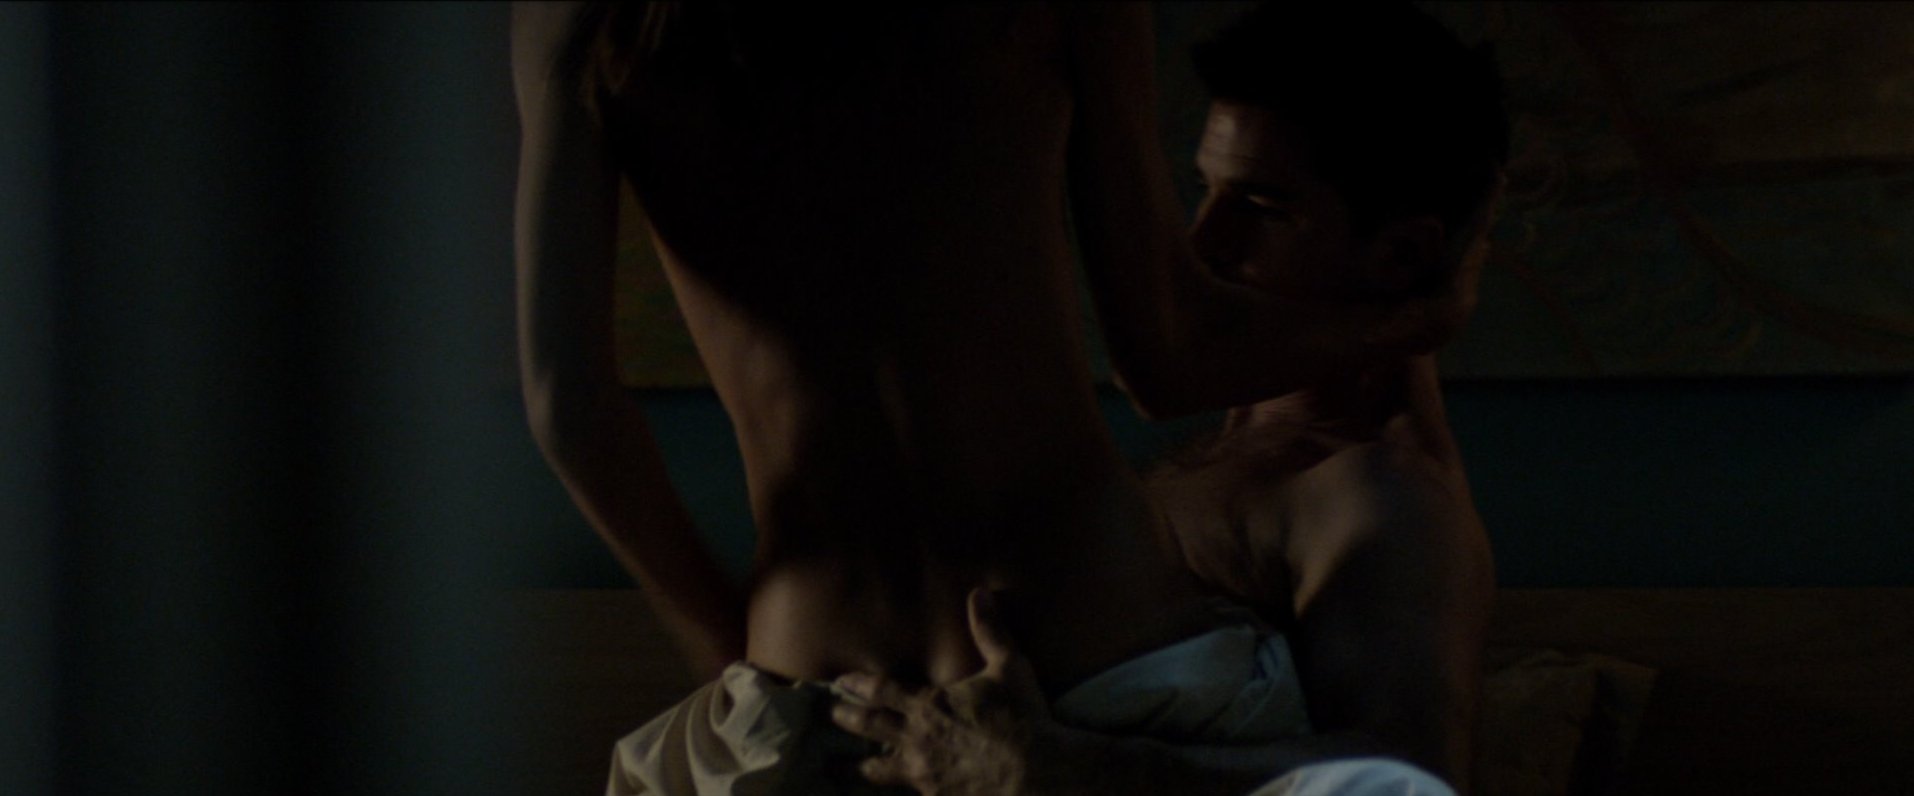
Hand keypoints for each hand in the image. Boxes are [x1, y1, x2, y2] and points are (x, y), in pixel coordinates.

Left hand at [829, 588, 1060, 795]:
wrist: (1038, 773)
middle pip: (869, 726)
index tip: (838, 682)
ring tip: (830, 767)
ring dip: (851, 766)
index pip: (881, 691)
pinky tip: (875, 794)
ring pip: (876, 769)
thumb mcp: (1009, 667)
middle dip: (844, 718)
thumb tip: (979, 592)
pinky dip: (884, 791)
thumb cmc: (1024, 717)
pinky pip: (901, 793)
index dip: (857, 685)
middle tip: (825, 715)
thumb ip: (990, 630)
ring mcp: (923, 772)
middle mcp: (918, 738)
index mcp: (930, 704)